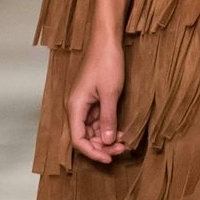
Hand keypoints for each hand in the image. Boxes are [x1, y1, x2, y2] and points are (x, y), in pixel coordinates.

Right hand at [67, 33, 126, 163]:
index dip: (92, 152)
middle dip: (102, 146)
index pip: (78, 140)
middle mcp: (76, 107)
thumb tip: (106, 141)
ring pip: (92, 130)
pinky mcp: (93, 99)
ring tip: (124, 140)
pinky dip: (108, 127)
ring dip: (106, 138)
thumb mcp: (110, 93)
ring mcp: (84, 103)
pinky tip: (120, 130)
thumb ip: (108, 118)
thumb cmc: (106, 62)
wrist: (106, 40)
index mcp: (75, 107)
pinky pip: (98, 120)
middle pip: (85, 137)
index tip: (109, 159)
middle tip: (122, 149)